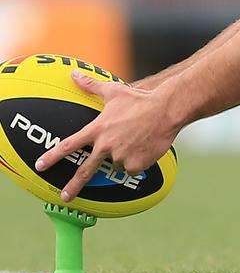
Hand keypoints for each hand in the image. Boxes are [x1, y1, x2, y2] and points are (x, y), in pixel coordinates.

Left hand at [35, 70, 177, 202]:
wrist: (166, 110)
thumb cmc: (139, 100)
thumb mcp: (113, 91)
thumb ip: (91, 86)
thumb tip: (73, 74)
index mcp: (98, 129)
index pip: (69, 144)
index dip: (53, 156)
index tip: (40, 165)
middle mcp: (106, 145)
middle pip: (86, 170)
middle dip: (73, 186)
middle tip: (64, 197)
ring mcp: (120, 156)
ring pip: (116, 162)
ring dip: (122, 154)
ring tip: (135, 138)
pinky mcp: (135, 164)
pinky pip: (132, 167)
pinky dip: (136, 160)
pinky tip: (144, 145)